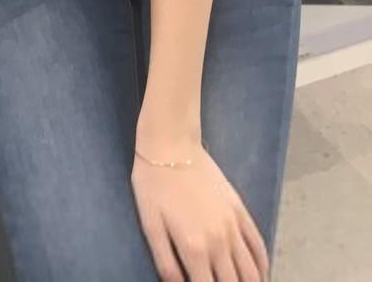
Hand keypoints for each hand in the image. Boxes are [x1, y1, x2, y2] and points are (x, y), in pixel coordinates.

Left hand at [132, 143, 269, 281]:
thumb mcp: (150, 224)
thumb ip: (165, 261)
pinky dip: (263, 264)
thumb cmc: (154, 185)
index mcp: (194, 249)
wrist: (172, 145)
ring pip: (251, 270)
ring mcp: (234, 226)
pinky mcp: (241, 211)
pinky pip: (258, 245)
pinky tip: (262, 274)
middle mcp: (219, 243)